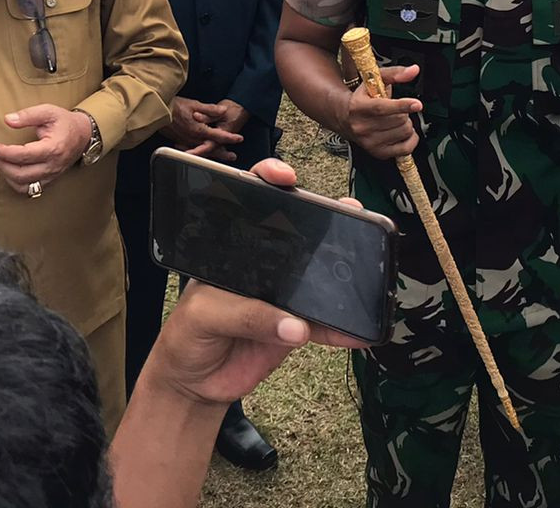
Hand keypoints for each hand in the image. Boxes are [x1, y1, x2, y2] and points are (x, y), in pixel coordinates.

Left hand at [0, 104, 92, 192]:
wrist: (83, 134)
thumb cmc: (65, 122)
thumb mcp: (48, 112)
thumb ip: (28, 115)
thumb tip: (8, 120)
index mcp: (53, 148)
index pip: (23, 155)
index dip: (4, 152)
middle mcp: (53, 165)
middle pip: (21, 173)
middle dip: (3, 165)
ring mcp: (52, 175)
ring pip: (24, 185)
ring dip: (8, 176)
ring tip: (1, 162)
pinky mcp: (50, 179)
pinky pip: (31, 190)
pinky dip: (17, 184)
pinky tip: (11, 173)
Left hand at [142, 158, 367, 405]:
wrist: (195, 381)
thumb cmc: (188, 334)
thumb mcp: (205, 317)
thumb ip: (245, 316)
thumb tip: (295, 325)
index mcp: (234, 248)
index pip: (251, 203)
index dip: (270, 182)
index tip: (287, 178)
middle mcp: (262, 264)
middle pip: (297, 233)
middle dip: (327, 219)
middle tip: (350, 213)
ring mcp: (282, 294)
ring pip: (318, 275)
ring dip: (344, 270)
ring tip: (371, 263)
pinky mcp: (294, 327)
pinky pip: (323, 325)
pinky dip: (342, 329)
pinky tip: (359, 333)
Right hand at [165, 95, 244, 160]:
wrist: (157, 109)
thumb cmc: (175, 105)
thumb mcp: (195, 104)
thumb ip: (210, 109)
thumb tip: (224, 111)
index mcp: (199, 129)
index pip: (218, 135)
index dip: (230, 137)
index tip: (239, 138)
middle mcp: (193, 138)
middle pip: (211, 148)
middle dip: (223, 152)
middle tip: (233, 156)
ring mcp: (186, 141)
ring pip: (202, 151)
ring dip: (213, 154)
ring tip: (221, 156)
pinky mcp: (179, 141)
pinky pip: (192, 150)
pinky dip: (200, 153)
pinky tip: (202, 153)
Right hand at [340, 65, 421, 159]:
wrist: (345, 118)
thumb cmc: (363, 98)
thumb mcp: (374, 80)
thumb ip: (395, 73)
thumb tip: (414, 70)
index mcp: (358, 107)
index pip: (382, 108)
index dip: (402, 105)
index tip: (417, 104)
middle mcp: (362, 127)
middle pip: (398, 120)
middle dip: (404, 112)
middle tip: (397, 109)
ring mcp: (370, 142)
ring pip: (405, 132)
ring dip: (406, 124)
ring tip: (396, 119)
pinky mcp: (378, 153)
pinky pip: (406, 149)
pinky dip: (411, 139)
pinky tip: (403, 132)